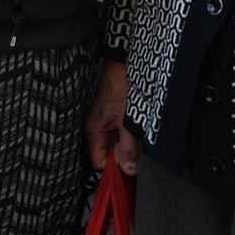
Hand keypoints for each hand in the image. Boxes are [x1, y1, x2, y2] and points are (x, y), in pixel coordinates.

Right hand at [84, 61, 138, 175]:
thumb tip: (128, 169)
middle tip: (139, 150)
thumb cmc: (123, 88)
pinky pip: (120, 134)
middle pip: (108, 154)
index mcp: (93, 130)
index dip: (115, 167)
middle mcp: (96, 128)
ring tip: (140, 137)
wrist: (125, 64)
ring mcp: (105, 121)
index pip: (99, 162)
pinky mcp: (114, 115)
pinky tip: (139, 129)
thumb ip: (127, 147)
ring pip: (116, 144)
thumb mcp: (127, 121)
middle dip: (124, 156)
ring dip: (129, 145)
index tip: (132, 166)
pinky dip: (130, 135)